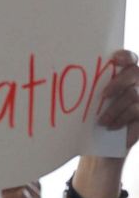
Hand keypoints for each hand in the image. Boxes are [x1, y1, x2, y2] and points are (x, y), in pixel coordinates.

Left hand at [73, 49, 138, 197]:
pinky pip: (136, 113)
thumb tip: (65, 74)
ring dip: (115, 108)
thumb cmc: (90, 115)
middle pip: (134, 73)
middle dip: (118, 83)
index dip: (125, 56)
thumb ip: (89, 86)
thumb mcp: (88, 100)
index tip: (113, 59)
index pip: (130, 57)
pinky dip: (121, 119)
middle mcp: (136, 83)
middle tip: (103, 95)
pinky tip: (110, 127)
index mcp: (123, 73)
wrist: (100, 142)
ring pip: (133, 95)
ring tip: (101, 121)